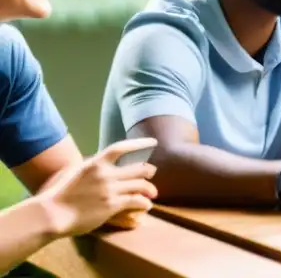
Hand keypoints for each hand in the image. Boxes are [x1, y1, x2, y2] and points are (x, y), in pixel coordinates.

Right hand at [40, 138, 158, 237]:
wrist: (52, 214)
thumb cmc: (60, 195)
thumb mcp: (75, 172)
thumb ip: (91, 167)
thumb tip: (102, 164)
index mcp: (95, 163)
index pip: (122, 148)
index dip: (140, 143)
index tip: (153, 142)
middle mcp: (105, 174)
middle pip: (138, 168)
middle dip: (149, 171)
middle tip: (152, 173)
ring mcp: (110, 189)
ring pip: (141, 185)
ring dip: (150, 189)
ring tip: (153, 193)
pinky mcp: (112, 205)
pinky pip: (136, 201)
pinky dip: (144, 203)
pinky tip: (146, 205)